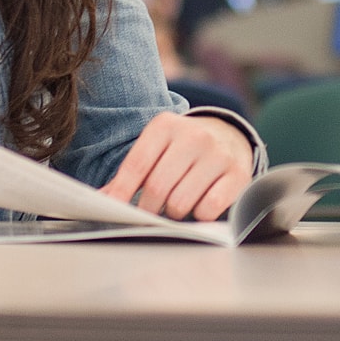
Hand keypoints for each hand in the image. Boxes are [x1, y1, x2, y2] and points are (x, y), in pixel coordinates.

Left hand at [100, 113, 254, 220]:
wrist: (228, 137)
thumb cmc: (181, 151)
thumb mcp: (155, 151)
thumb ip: (128, 175)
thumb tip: (101, 199)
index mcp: (166, 125)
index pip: (136, 165)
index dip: (122, 192)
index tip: (113, 210)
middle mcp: (194, 135)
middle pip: (157, 187)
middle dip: (148, 208)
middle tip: (150, 212)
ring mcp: (218, 154)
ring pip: (180, 202)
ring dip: (173, 213)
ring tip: (176, 205)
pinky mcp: (238, 174)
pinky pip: (208, 209)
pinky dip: (199, 215)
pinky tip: (199, 204)